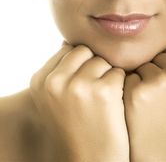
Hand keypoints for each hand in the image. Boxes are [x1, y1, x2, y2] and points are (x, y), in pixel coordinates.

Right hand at [30, 42, 129, 161]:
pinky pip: (118, 72)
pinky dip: (121, 86)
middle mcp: (55, 82)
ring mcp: (78, 86)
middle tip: (94, 93)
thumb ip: (59, 70)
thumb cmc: (76, 127)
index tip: (82, 87)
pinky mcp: (103, 92)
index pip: (68, 50)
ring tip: (103, 101)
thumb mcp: (55, 99)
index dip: (81, 66)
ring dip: (107, 76)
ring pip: (102, 60)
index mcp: (40, 81)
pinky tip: (115, 106)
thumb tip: (67, 42)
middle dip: (93, 66)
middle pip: (85, 51)